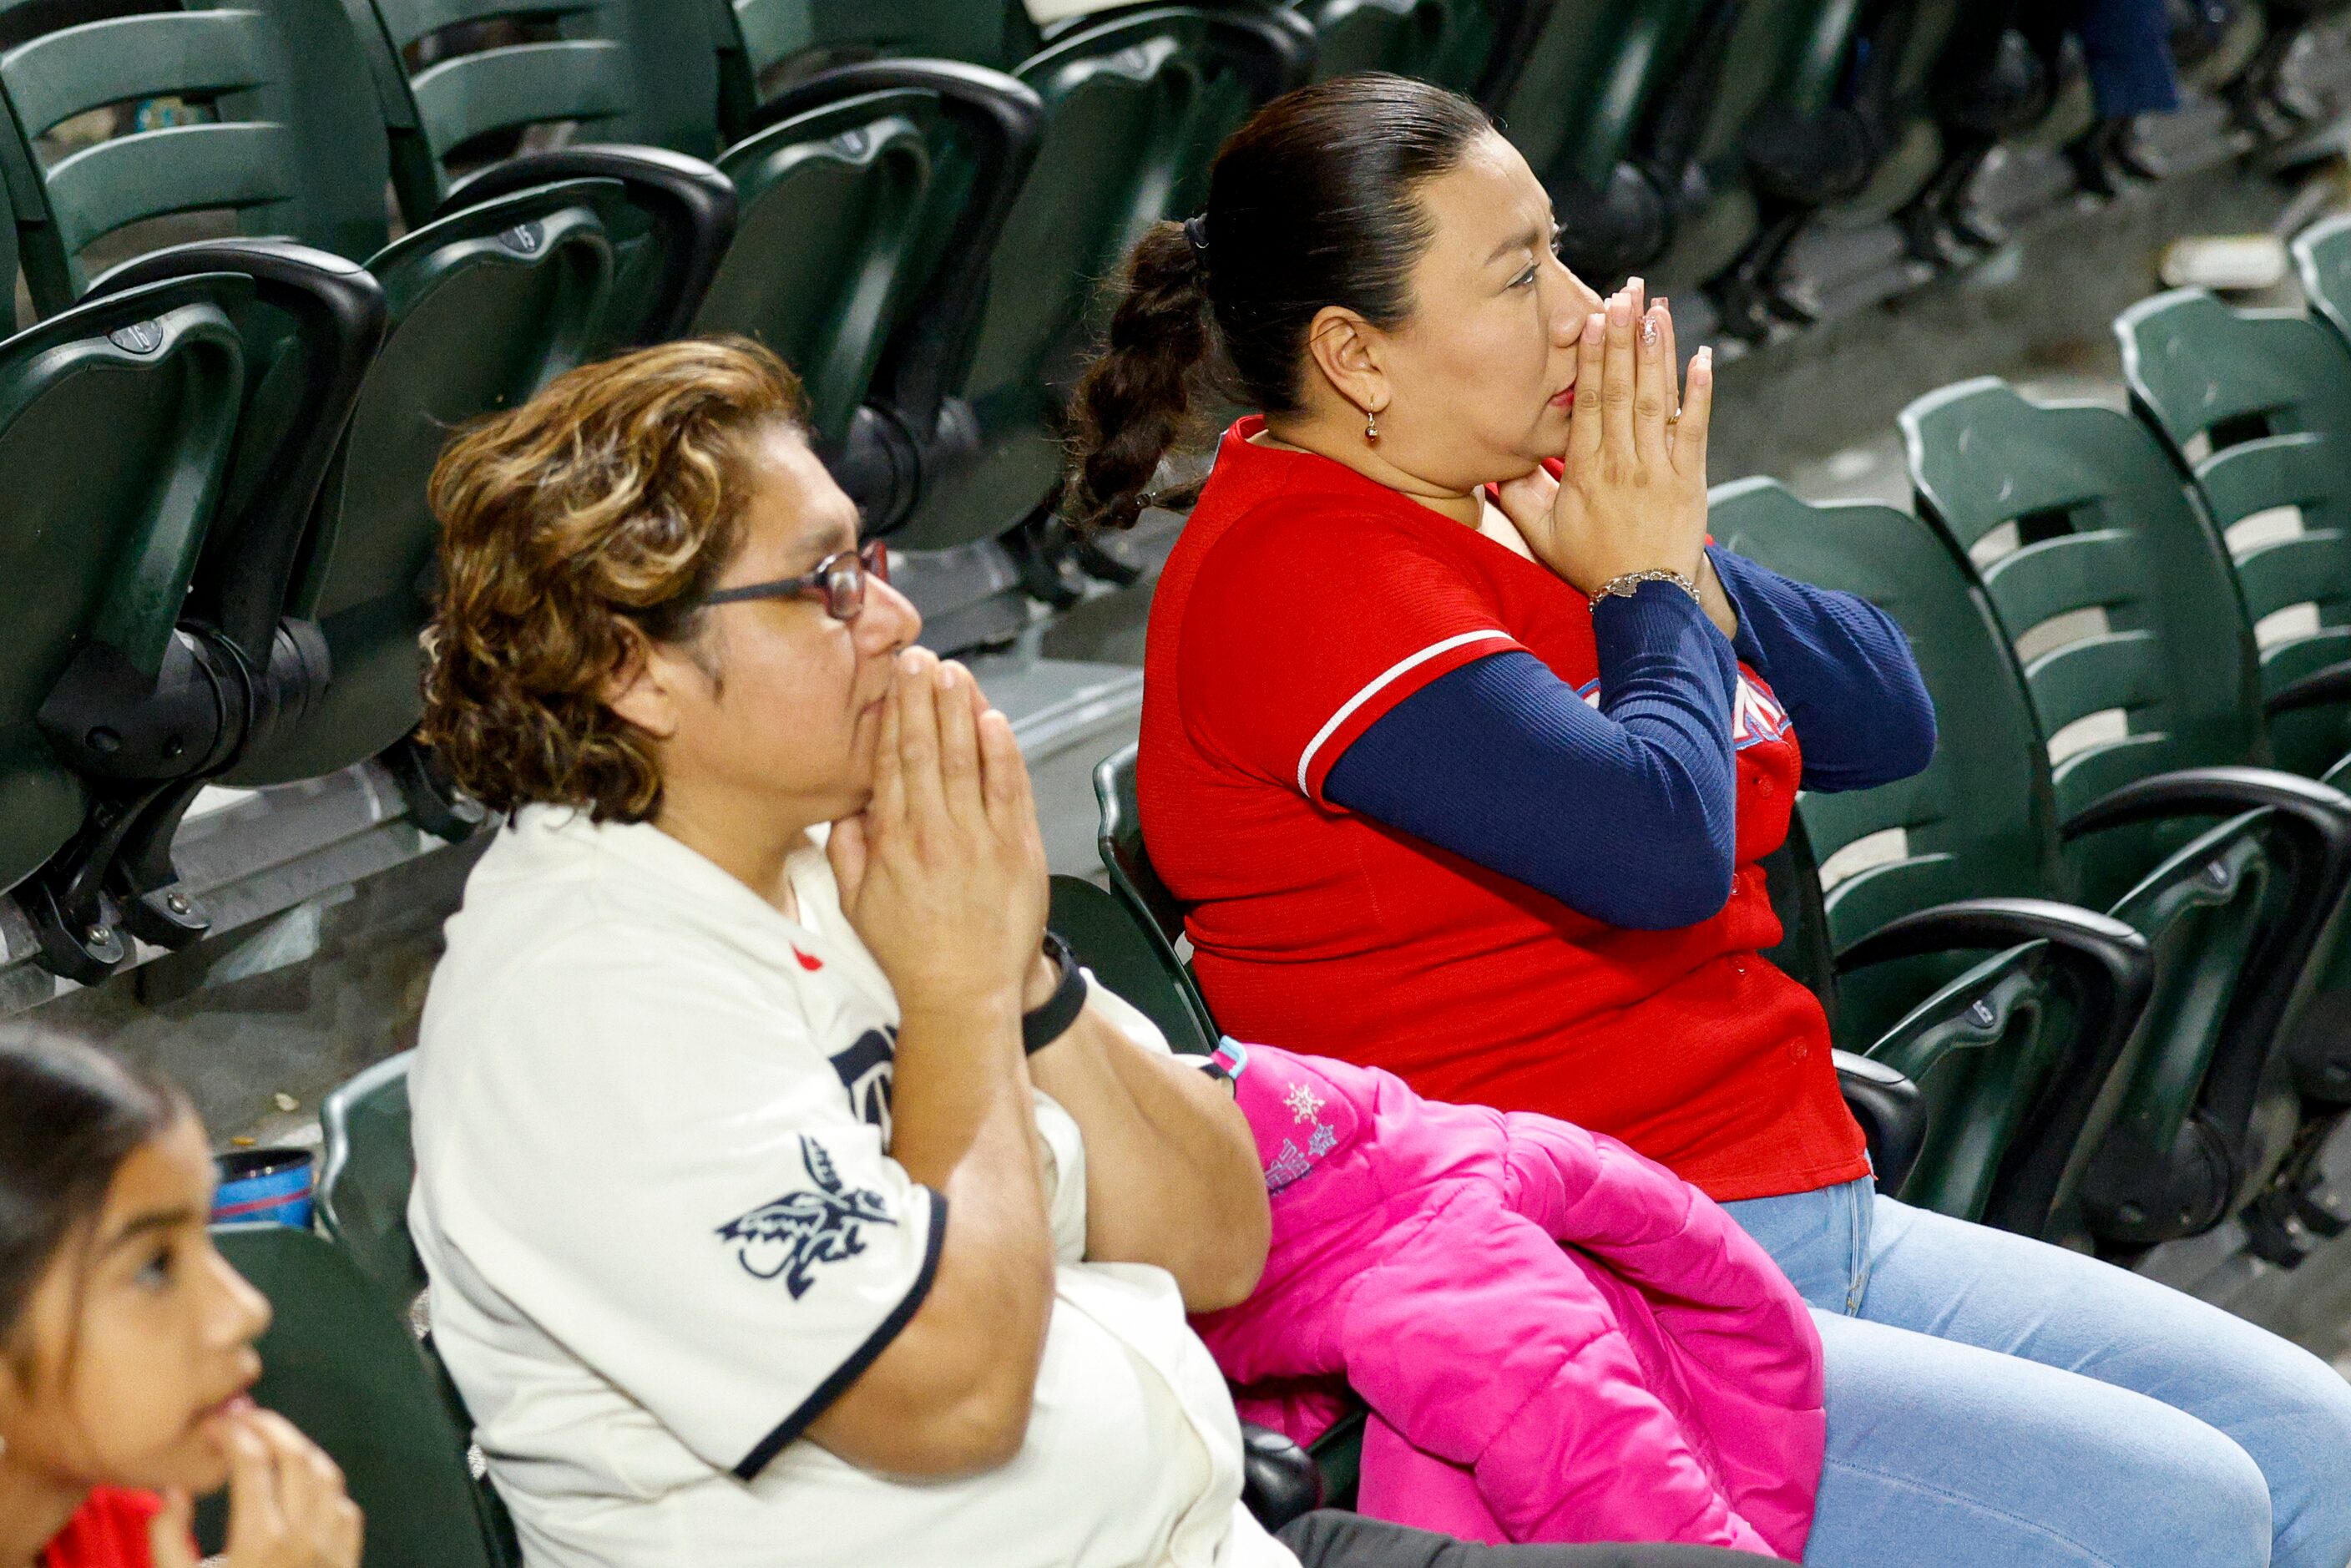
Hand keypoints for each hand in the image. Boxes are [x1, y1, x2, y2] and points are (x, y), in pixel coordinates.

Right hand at [154, 1407, 361, 1567]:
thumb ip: (168, 1537)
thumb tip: (175, 1490)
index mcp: (260, 1540)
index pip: (252, 1462)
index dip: (232, 1433)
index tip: (214, 1425)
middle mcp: (304, 1539)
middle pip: (297, 1458)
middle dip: (270, 1427)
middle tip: (244, 1418)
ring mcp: (332, 1552)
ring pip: (327, 1477)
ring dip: (300, 1450)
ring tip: (270, 1442)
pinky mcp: (346, 1565)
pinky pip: (345, 1510)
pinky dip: (324, 1488)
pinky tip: (301, 1485)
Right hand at [828, 648, 1049, 1023]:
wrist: (965, 994)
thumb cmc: (911, 952)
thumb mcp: (855, 904)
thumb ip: (846, 849)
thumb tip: (845, 804)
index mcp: (892, 841)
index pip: (891, 760)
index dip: (894, 713)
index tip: (894, 680)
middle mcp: (934, 832)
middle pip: (927, 747)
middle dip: (925, 697)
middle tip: (922, 657)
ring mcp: (979, 839)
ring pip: (967, 759)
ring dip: (962, 711)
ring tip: (956, 673)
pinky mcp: (1018, 851)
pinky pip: (1010, 789)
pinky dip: (1002, 752)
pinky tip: (994, 721)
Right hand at [1501, 278, 1713, 595]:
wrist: (1645, 600)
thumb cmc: (1590, 565)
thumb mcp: (1542, 534)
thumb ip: (1519, 496)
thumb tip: (1496, 462)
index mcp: (1585, 471)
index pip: (1588, 403)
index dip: (1592, 358)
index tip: (1592, 319)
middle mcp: (1623, 463)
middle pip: (1622, 389)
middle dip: (1624, 337)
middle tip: (1626, 293)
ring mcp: (1660, 468)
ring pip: (1656, 400)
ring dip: (1657, 352)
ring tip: (1657, 309)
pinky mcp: (1690, 477)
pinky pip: (1695, 427)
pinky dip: (1699, 392)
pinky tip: (1701, 357)